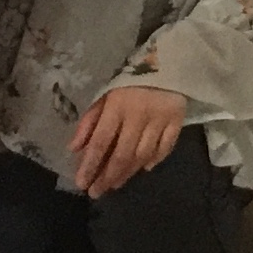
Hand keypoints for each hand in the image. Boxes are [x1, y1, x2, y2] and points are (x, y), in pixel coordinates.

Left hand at [69, 82, 187, 196]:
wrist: (169, 60)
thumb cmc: (130, 80)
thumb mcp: (105, 94)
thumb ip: (90, 120)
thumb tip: (74, 149)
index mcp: (117, 106)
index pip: (100, 142)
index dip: (90, 165)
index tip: (81, 183)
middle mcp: (138, 116)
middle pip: (122, 154)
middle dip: (107, 177)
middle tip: (97, 193)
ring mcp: (160, 119)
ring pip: (142, 155)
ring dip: (127, 173)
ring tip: (115, 184)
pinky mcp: (177, 120)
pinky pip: (166, 147)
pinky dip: (155, 160)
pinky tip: (145, 168)